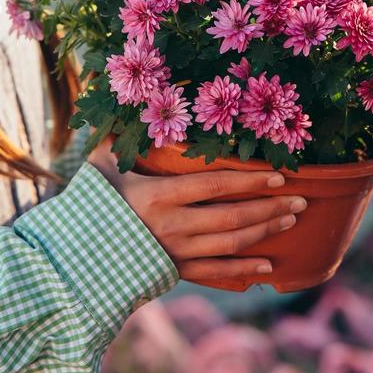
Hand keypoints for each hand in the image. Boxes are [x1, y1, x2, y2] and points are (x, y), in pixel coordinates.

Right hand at [88, 138, 305, 283]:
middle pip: (233, 217)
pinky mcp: (174, 273)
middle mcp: (173, 227)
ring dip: (265, 232)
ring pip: (231, 244)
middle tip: (301, 200)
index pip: (215, 186)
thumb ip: (118, 135)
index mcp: (159, 196)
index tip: (279, 175)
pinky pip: (216, 273)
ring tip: (292, 219)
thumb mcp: (101, 167)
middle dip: (271, 208)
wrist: (71, 260)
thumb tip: (126, 99)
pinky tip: (269, 265)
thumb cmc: (88, 206)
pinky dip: (244, 269)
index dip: (249, 180)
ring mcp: (176, 253)